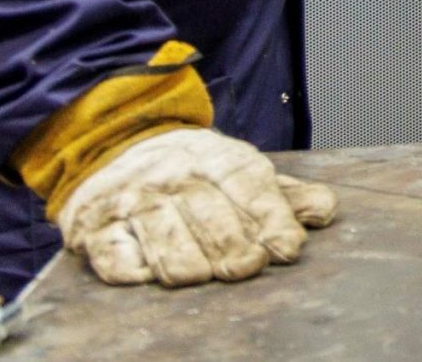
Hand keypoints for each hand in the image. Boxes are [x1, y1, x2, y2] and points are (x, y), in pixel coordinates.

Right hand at [55, 127, 337, 286]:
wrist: (114, 146)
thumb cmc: (189, 171)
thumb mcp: (239, 171)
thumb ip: (283, 196)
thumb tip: (324, 211)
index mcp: (215, 158)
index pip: (248, 185)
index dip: (270, 218)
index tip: (287, 247)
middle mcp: (173, 176)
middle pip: (207, 212)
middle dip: (231, 244)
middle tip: (247, 266)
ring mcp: (133, 201)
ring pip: (162, 233)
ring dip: (185, 260)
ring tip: (203, 275)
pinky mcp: (97, 228)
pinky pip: (114, 253)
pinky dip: (131, 266)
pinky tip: (150, 274)